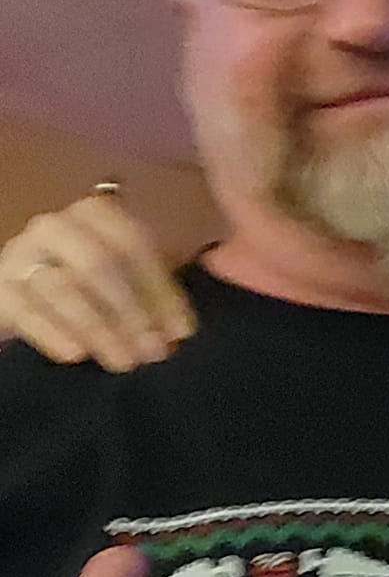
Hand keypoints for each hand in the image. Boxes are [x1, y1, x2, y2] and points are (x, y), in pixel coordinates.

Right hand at [0, 188, 194, 371]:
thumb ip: (160, 296)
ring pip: (61, 287)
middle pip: (97, 263)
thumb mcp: (132, 282)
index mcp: (96, 216)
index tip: (181, 332)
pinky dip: (52, 332)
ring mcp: (22, 253)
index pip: (133, 243)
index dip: (160, 289)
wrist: (30, 299)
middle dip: (131, 311)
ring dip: (99, 328)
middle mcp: (56, 227)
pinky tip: (76, 355)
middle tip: (154, 352)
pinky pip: (23, 307)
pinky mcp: (0, 286)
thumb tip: (182, 330)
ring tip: (124, 361)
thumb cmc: (95, 291)